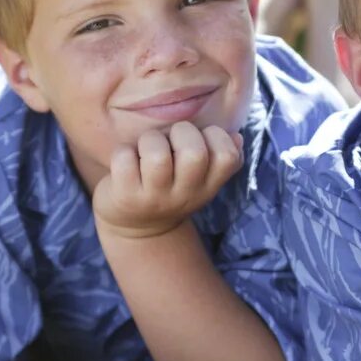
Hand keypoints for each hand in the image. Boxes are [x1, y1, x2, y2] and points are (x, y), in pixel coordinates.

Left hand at [92, 121, 242, 239]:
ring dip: (150, 140)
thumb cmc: (169, 188)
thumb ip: (219, 159)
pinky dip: (123, 151)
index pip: (227, 156)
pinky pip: (124, 158)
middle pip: (193, 153)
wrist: (134, 228)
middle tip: (171, 141)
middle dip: (181, 132)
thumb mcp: (199, 180)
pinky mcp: (125, 196)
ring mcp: (153, 198)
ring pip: (157, 155)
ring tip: (146, 149)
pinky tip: (126, 160)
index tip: (201, 140)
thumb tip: (237, 138)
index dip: (216, 136)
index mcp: (207, 187)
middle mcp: (184, 195)